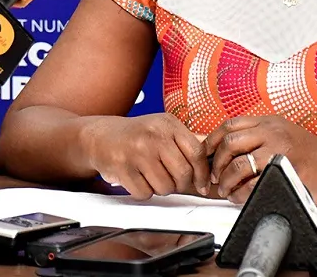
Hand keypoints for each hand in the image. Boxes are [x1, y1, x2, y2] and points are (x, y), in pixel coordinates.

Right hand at [78, 113, 209, 200]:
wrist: (101, 136)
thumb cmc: (137, 136)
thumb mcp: (162, 129)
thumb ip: (187, 144)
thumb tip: (215, 164)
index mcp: (168, 124)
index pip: (196, 153)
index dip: (203, 174)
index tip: (203, 185)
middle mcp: (153, 135)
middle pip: (183, 174)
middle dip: (180, 184)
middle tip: (170, 180)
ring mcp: (137, 151)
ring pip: (165, 187)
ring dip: (160, 188)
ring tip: (150, 174)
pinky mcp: (123, 167)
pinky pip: (145, 193)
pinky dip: (143, 191)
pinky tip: (136, 177)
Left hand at [204, 116, 316, 206]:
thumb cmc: (312, 156)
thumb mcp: (284, 135)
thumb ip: (259, 137)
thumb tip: (227, 149)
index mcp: (269, 122)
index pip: (230, 125)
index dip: (213, 140)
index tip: (206, 155)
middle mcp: (273, 132)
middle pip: (231, 142)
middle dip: (217, 162)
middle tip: (215, 177)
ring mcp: (281, 150)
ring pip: (240, 163)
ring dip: (227, 180)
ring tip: (225, 190)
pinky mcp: (288, 170)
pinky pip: (256, 182)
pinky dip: (242, 192)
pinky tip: (240, 197)